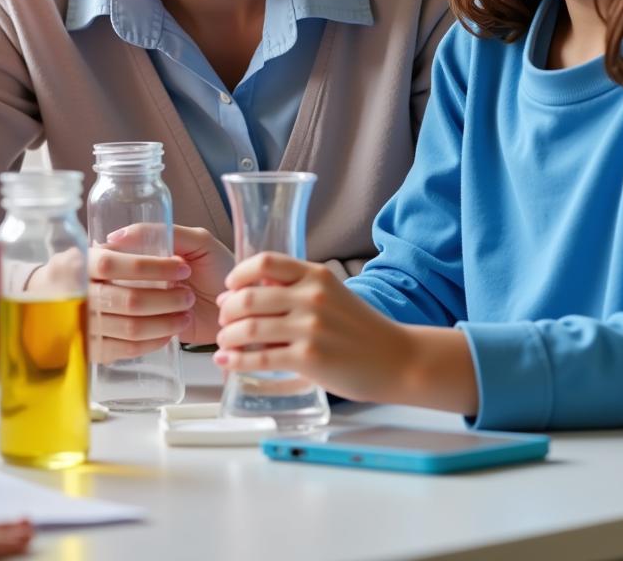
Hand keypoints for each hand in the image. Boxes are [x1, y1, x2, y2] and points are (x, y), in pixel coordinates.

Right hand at [89, 225, 233, 361]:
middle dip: (154, 287)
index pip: (105, 260)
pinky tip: (178, 324)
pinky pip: (129, 343)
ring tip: (188, 303)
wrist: (239, 308)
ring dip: (160, 310)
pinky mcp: (139, 338)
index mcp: (134, 255)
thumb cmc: (219, 270)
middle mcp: (125, 284)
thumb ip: (163, 233)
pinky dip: (157, 334)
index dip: (119, 263)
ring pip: (122, 318)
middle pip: (110, 292)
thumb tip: (117, 236)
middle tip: (185, 284)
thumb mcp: (198, 242)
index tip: (149, 265)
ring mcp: (129, 313)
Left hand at [215, 253, 479, 412]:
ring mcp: (310, 328)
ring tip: (223, 342)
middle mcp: (311, 296)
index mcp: (316, 275)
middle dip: (227, 309)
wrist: (399, 360)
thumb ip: (297, 289)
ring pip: (249, 327)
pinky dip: (236, 360)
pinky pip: (260, 357)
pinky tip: (227, 361)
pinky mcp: (309, 359)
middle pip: (249, 296)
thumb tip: (250, 292)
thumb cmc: (362, 329)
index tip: (230, 287)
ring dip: (227, 336)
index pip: (265, 261)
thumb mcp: (331, 294)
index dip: (239, 274)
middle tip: (223, 320)